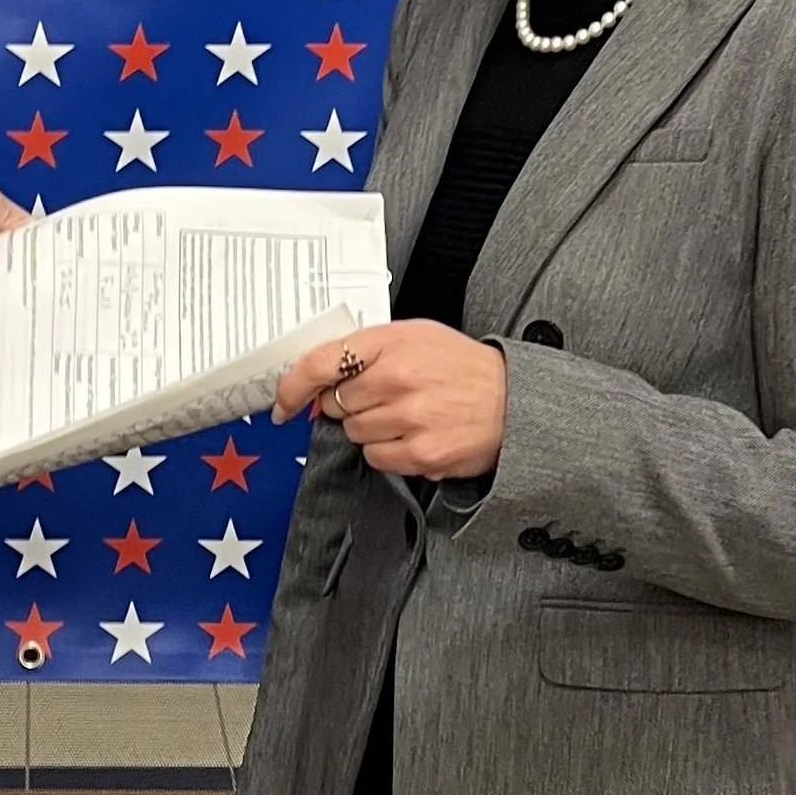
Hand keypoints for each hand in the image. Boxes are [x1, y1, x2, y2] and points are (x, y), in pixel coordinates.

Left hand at [272, 321, 506, 480]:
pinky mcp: (421, 453)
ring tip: (405, 414)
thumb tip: (320, 384)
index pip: (319, 362)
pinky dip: (388, 451)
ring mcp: (409, 418)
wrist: (512, 400)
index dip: (292, 386)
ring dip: (370, 428)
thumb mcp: (413, 337)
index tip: (283, 402)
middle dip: (350, 404)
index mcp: (391, 342)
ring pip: (354, 433)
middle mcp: (397, 378)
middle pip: (336, 404)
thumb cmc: (460, 366)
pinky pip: (376, 457)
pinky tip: (413, 435)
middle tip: (383, 397)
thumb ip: (365, 353)